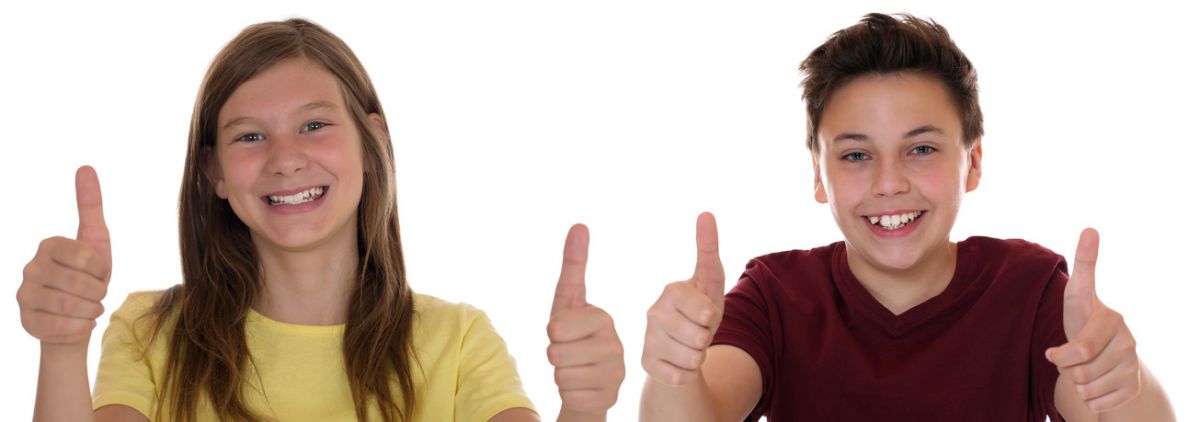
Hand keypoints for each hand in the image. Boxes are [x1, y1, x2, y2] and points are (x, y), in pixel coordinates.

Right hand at [18, 166, 112, 345]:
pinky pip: (63, 326)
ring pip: (70, 306)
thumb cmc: (88, 277)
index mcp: (49, 245)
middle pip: (80, 283)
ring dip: (90, 310)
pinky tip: (79, 321)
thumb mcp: (96, 242)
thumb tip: (86, 166)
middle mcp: (31, 267)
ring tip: (89, 308)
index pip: (87, 256)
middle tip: (96, 295)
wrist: (77, 318)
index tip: (97, 272)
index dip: (101, 269)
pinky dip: (80, 326)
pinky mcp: (26, 320)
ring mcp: (24, 293)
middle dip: (98, 293)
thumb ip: (90, 206)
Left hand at [547, 224, 624, 414]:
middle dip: (553, 354)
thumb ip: (573, 264)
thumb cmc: (572, 336)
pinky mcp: (609, 397)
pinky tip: (582, 387)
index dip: (552, 332)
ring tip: (576, 369)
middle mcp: (615, 344)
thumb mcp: (567, 300)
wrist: (588, 380)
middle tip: (569, 352)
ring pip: (560, 375)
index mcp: (603, 318)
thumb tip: (580, 224)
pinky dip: (568, 393)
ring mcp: (615, 373)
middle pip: (554, 352)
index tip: (566, 331)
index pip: (555, 327)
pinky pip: (568, 395)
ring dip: (559, 374)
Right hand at [641, 212, 725, 385]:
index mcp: (671, 291)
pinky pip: (680, 376)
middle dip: (707, 340)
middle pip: (699, 337)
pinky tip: (678, 364)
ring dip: (699, 358)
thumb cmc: (700, 312)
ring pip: (691, 359)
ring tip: (690, 348)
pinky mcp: (646, 364)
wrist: (682, 348)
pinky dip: (686, 374)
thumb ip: (708, 249)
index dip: (712, 318)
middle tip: (698, 333)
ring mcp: (648, 339)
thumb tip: (706, 213)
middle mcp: (653, 313)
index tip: (706, 314)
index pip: (704, 311)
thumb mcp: (711, 283)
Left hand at [1046, 228, 1140, 411]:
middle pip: (1079, 368)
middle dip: (1064, 366)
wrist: (1108, 353)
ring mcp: (1133, 364)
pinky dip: (1089, 398)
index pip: (1079, 347)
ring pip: (1087, 387)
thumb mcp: (1078, 294)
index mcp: (1110, 317)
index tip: (1053, 351)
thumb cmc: (1085, 320)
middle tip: (1064, 357)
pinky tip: (1093, 383)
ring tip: (1081, 367)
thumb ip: (1084, 265)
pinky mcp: (1133, 386)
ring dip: (1076, 382)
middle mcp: (1128, 340)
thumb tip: (1091, 227)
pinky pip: (1098, 402)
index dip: (1062, 355)